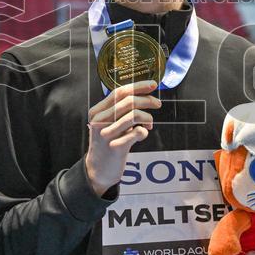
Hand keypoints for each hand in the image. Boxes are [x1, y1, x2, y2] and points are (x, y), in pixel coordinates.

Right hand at [85, 80, 160, 195]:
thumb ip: (120, 110)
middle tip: (158, 104)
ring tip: (149, 123)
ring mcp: (106, 134)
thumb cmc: (108, 142)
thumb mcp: (109, 123)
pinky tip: (143, 133)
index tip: (153, 84)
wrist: (98, 169)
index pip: (118, 92)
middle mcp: (99, 121)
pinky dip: (144, 131)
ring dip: (147, 117)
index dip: (137, 86)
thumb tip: (144, 94)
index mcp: (97, 111)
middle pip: (128, 101)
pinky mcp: (116, 147)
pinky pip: (137, 132)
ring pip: (133, 115)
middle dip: (147, 100)